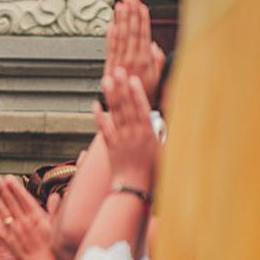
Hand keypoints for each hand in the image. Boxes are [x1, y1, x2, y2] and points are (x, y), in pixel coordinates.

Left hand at [0, 176, 53, 259]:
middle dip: (2, 190)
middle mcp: (25, 221)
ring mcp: (16, 231)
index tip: (8, 178)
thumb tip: (56, 196)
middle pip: (11, 203)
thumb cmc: (53, 246)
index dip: (15, 188)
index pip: (23, 198)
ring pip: (3, 213)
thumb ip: (55, 210)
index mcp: (37, 217)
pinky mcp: (9, 241)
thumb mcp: (57, 226)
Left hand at [94, 68, 159, 191]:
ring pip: (115, 114)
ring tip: (106, 80)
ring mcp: (120, 139)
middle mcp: (134, 134)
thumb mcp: (165, 150)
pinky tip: (94, 104)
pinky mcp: (110, 146)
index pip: (142, 109)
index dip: (136, 92)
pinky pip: (103, 129)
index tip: (132, 78)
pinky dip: (98, 116)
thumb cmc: (154, 171)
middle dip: (122, 87)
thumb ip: (164, 132)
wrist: (135, 189)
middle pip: (126, 107)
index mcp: (149, 134)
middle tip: (117, 70)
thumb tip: (165, 115)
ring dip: (110, 96)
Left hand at [104, 0, 165, 99]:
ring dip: (121, 20)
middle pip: (132, 32)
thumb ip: (157, 59)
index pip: (144, 33)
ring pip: (121, 37)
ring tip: (120, 6)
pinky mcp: (109, 66)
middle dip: (131, 14)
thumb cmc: (145, 93)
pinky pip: (110, 48)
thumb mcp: (158, 76)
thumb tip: (154, 45)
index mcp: (145, 60)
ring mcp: (120, 62)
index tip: (140, 5)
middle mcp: (132, 60)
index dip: (141, 18)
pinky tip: (111, 25)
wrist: (130, 110)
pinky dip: (110, 36)